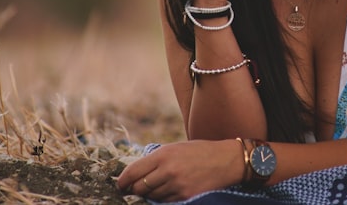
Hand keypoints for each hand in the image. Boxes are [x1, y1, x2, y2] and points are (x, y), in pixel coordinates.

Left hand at [117, 139, 243, 201]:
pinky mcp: (185, 196)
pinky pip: (165, 202)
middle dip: (135, 190)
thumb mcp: (176, 148)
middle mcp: (168, 170)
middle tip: (134, 190)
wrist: (227, 160)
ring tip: (157, 188)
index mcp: (163, 154)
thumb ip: (157, 159)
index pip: (133, 171)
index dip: (123, 181)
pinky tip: (168, 192)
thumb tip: (136, 173)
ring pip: (151, 197)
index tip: (120, 185)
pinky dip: (163, 199)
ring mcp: (176, 185)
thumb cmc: (200, 152)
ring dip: (150, 195)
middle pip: (139, 187)